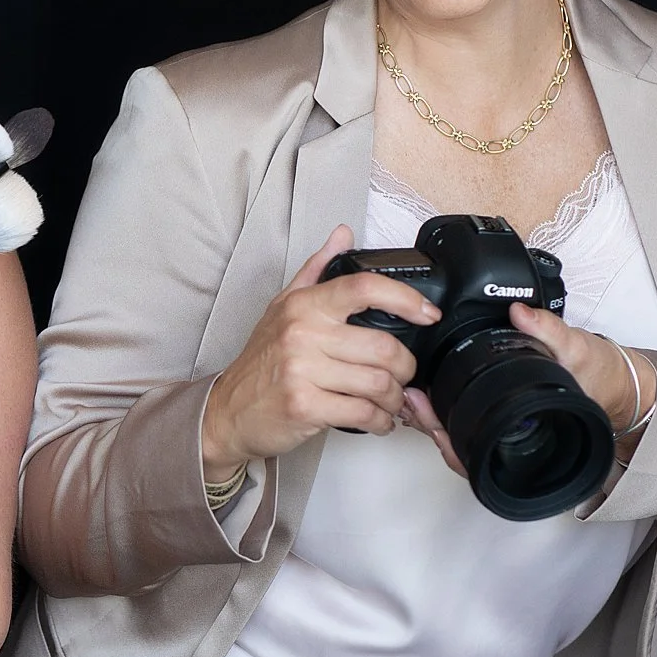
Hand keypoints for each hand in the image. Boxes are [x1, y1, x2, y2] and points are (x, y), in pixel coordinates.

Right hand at [200, 224, 441, 478]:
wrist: (227, 411)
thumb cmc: (260, 362)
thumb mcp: (282, 308)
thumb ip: (316, 271)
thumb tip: (343, 234)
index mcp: (304, 306)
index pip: (363, 288)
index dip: (405, 299)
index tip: (428, 314)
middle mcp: (302, 333)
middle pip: (383, 347)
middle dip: (405, 369)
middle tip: (402, 377)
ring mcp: (302, 371)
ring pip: (378, 384)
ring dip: (394, 399)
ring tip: (389, 402)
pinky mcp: (305, 406)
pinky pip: (363, 413)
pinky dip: (379, 421)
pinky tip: (376, 420)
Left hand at [400, 302, 650, 477]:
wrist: (617, 384)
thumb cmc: (599, 377)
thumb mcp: (578, 349)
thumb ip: (548, 331)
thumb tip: (520, 312)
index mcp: (528, 432)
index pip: (479, 455)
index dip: (450, 442)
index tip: (428, 416)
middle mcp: (513, 438)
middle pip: (460, 447)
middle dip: (432, 427)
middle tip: (410, 400)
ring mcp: (506, 430)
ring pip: (460, 438)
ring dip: (434, 419)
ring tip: (413, 395)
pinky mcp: (502, 415)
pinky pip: (468, 423)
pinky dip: (447, 411)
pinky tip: (431, 393)